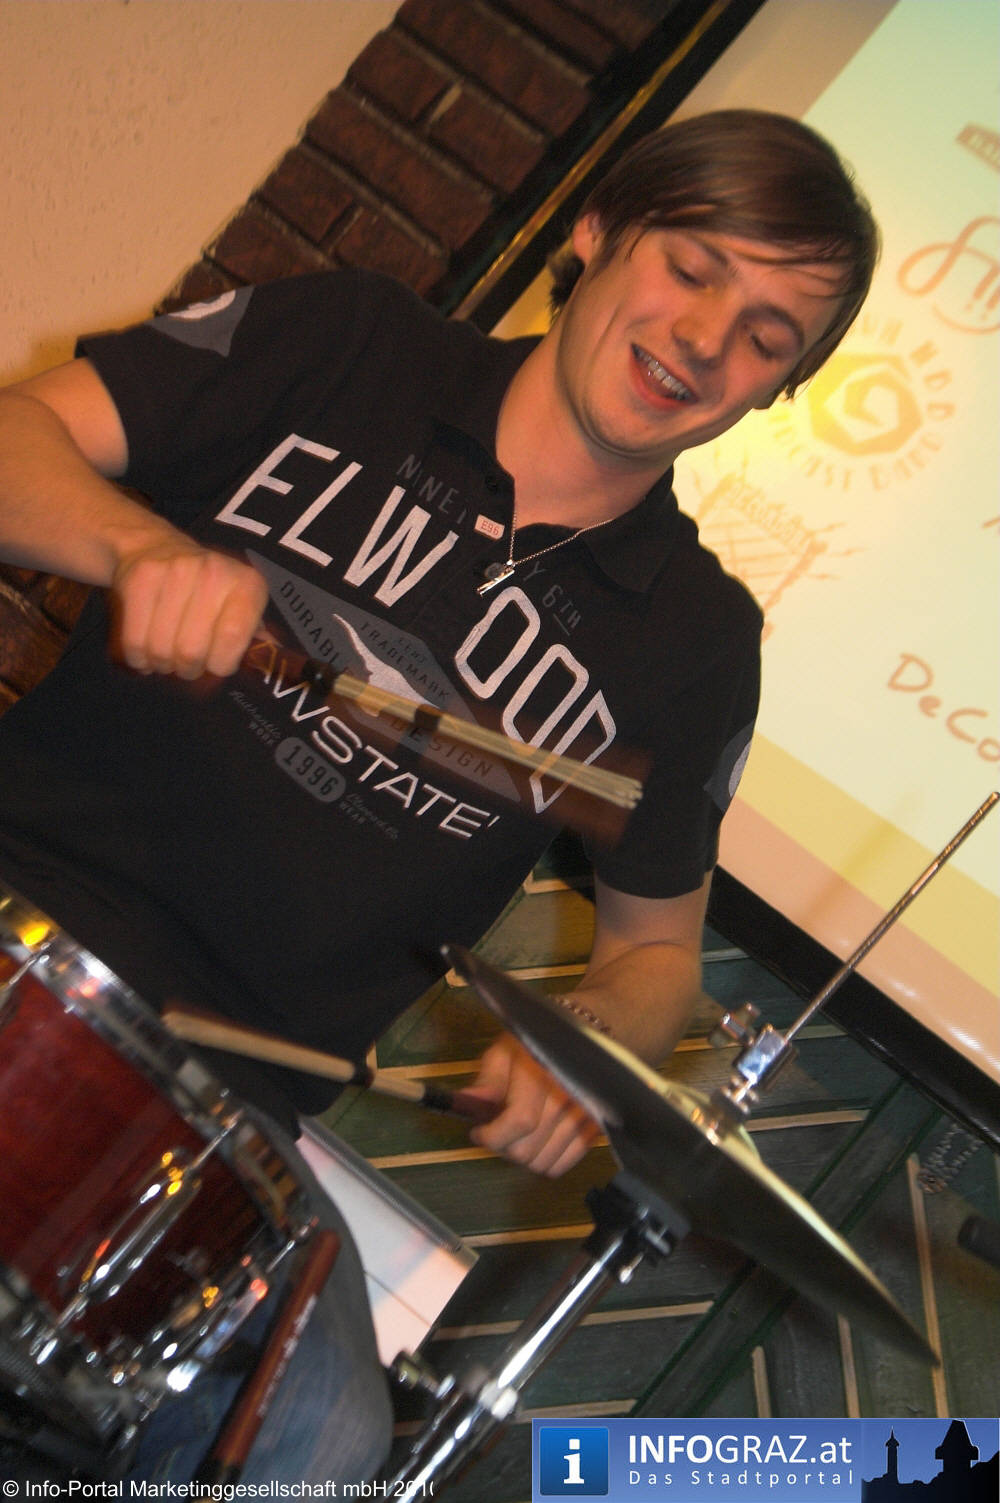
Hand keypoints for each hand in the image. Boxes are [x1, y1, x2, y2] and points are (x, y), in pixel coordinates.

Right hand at [110, 537, 268, 678]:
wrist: (154, 547)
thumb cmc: (205, 590)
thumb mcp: (239, 606)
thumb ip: (255, 637)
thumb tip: (271, 659)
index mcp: (247, 584)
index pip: (233, 638)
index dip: (220, 664)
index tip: (215, 664)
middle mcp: (214, 572)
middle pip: (192, 652)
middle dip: (187, 669)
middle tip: (186, 662)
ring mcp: (174, 572)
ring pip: (160, 651)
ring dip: (161, 664)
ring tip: (165, 653)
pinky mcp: (140, 579)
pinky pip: (134, 642)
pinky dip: (137, 657)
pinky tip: (145, 648)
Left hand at [465, 1033, 600, 1176]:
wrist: (581, 1037)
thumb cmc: (537, 1041)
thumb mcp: (506, 1049)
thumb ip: (489, 1078)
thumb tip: (470, 1102)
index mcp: (543, 1071)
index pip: (520, 1121)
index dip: (493, 1136)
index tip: (479, 1132)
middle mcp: (569, 1095)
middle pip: (529, 1149)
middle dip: (503, 1147)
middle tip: (495, 1133)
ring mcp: (587, 1113)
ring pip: (544, 1162)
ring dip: (523, 1156)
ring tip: (516, 1136)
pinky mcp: (597, 1126)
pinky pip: (566, 1162)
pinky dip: (545, 1160)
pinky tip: (537, 1142)